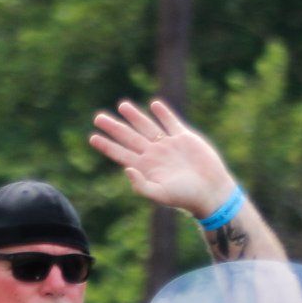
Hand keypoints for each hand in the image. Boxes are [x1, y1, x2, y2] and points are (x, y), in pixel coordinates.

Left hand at [90, 99, 234, 218]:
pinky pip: (171, 122)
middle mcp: (154, 154)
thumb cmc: (184, 197)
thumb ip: (141, 185)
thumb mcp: (160, 194)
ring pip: (147, 126)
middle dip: (114, 127)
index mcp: (145, 167)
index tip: (92, 137)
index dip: (107, 145)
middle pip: (129, 137)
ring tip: (122, 106)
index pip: (121, 153)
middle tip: (98, 117)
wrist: (209, 191)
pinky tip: (154, 105)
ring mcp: (168, 145)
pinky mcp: (184, 138)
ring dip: (135, 116)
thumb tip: (127, 169)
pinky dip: (163, 113)